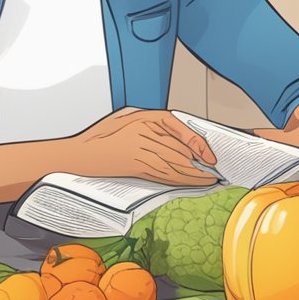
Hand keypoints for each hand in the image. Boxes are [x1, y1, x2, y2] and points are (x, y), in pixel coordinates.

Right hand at [68, 107, 219, 186]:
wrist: (80, 153)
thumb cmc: (105, 133)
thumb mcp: (129, 115)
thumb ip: (155, 123)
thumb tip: (185, 138)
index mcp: (145, 118)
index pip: (180, 130)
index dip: (198, 144)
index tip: (210, 156)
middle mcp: (144, 136)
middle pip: (180, 152)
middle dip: (201, 164)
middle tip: (218, 172)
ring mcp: (140, 154)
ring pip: (174, 167)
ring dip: (194, 176)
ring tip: (210, 181)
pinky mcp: (136, 169)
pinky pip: (163, 176)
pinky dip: (179, 180)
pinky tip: (190, 183)